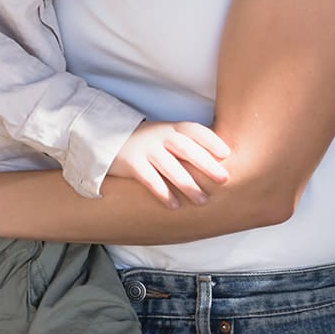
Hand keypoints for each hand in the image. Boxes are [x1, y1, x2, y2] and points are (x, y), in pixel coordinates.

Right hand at [107, 120, 230, 207]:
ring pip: (169, 166)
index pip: (193, 130)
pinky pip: (149, 178)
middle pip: (185, 147)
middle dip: (205, 163)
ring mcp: (144, 149)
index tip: (226, 154)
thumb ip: (188, 146)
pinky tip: (174, 205)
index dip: (210, 140)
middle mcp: (159, 136)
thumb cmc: (148, 145)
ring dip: (187, 184)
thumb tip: (222, 165)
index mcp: (171, 128)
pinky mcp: (130, 163)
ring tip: (202, 201)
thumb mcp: (166, 138)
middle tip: (224, 179)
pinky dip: (162, 192)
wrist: (108, 141)